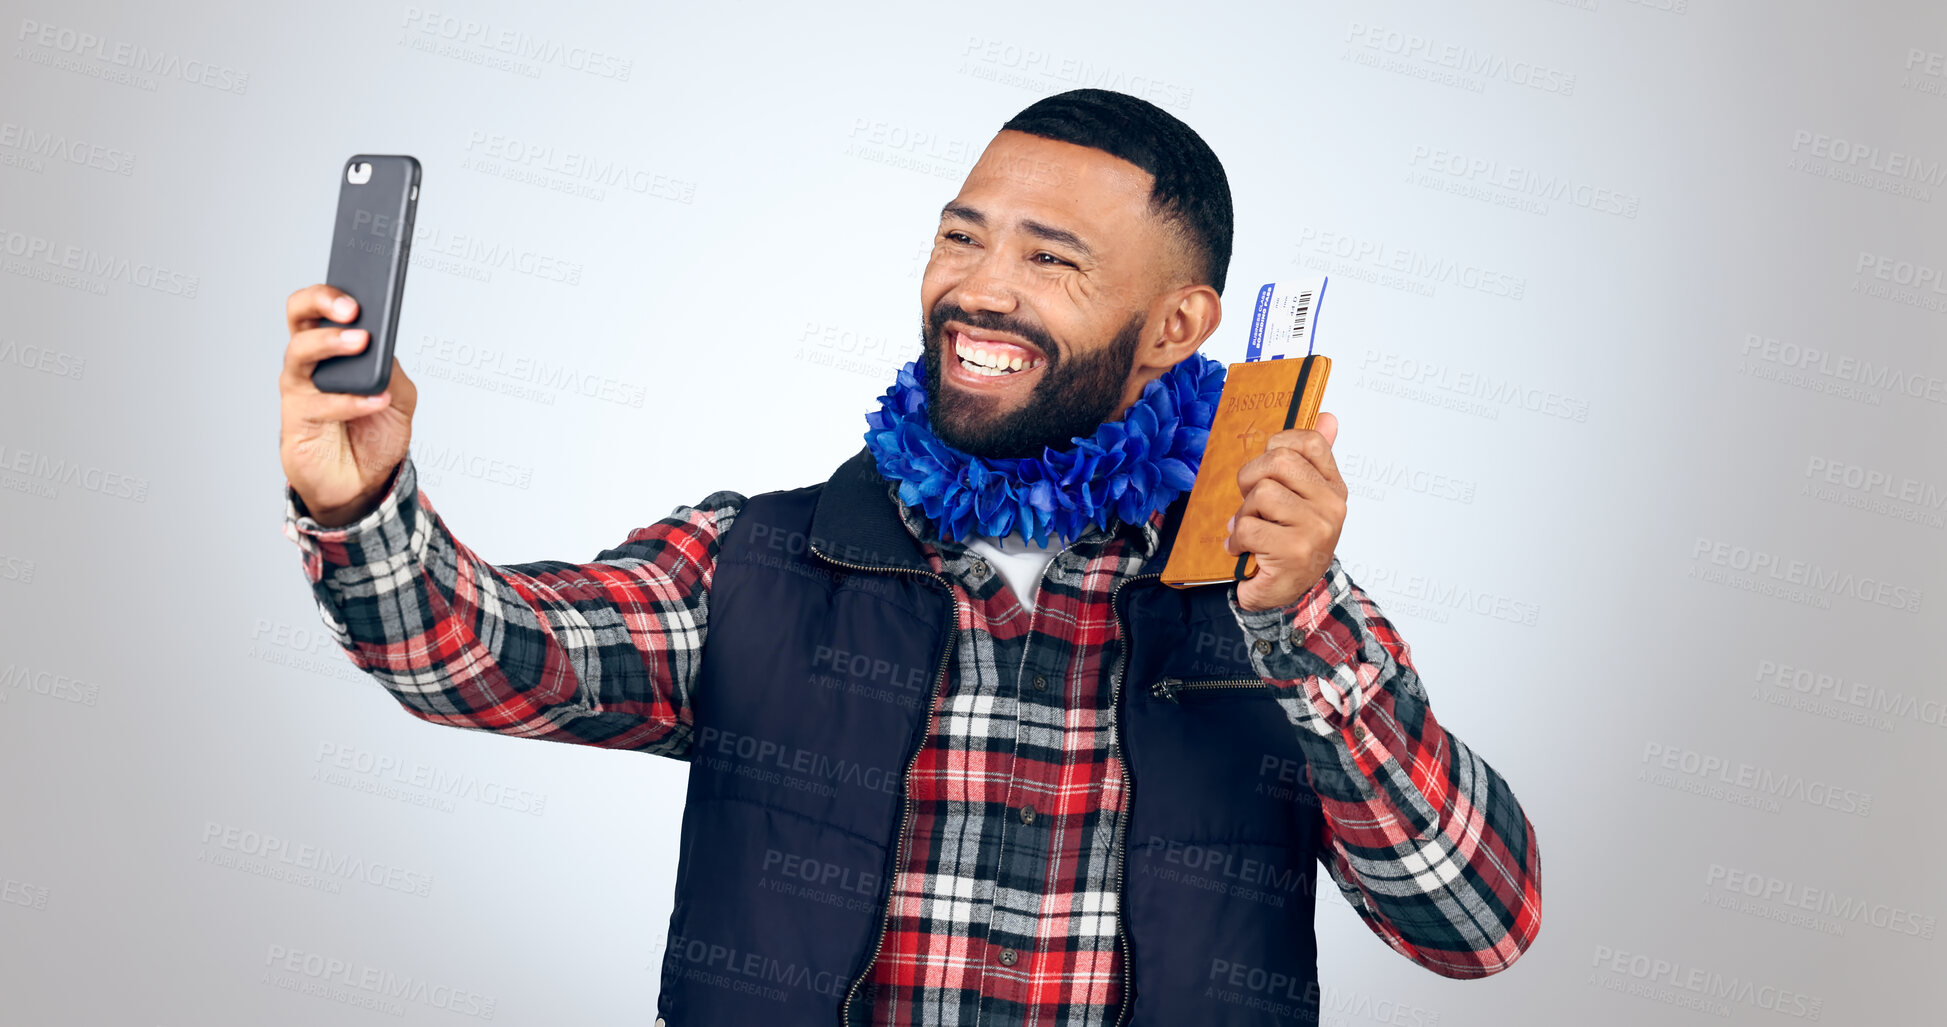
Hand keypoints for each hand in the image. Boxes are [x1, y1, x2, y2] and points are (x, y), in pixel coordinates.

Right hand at [279, 284, 417, 525]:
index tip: (359, 292)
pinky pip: (320, 403)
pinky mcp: (297, 421)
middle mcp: (310, 363)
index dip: (332, 292)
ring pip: (299, 353)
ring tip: (361, 342)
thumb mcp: (399, 396)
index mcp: (333, 349)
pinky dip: (352, 400)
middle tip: (351, 309)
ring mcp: (301, 390)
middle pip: (298, 316)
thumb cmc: (375, 434)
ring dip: (330, 344)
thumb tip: (382, 344)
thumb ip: (390, 368)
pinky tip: (377, 398)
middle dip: (320, 302)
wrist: (365, 483)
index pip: (321, 306)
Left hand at [1224, 412, 1345, 611]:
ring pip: (1261, 494)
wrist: (1291, 597)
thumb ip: (1312, 460)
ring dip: (1243, 514)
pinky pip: (1248, 527)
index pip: (1310, 442)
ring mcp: (1316, 529)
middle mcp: (1332, 506)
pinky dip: (1236, 540)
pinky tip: (1242, 550)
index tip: (1267, 470)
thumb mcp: (1303, 501)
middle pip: (1279, 462)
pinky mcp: (1294, 552)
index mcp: (1334, 488)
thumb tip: (1328, 416)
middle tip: (1249, 501)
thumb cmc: (1290, 543)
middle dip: (1250, 478)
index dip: (1277, 447)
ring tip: (1249, 530)